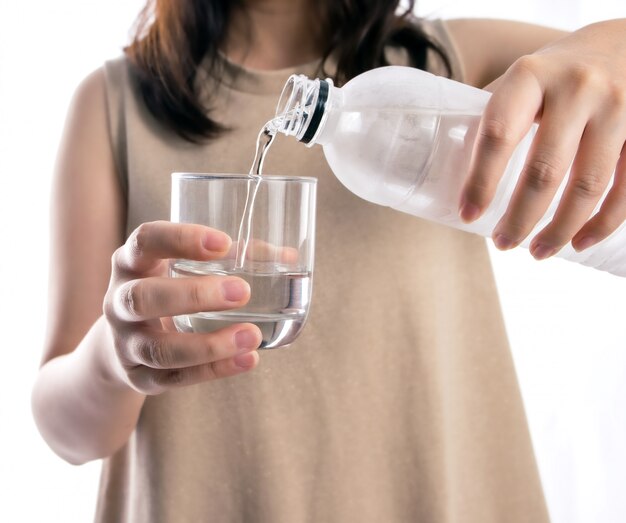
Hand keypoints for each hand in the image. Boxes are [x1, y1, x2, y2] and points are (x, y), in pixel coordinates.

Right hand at [103, 221, 261, 393]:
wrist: (120, 345)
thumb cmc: (166, 291)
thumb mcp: (182, 269)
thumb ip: (231, 259)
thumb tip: (287, 257)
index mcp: (132, 264)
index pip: (145, 241)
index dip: (180, 239)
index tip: (223, 243)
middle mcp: (119, 302)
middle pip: (144, 298)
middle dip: (193, 295)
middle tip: (242, 292)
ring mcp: (126, 343)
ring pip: (159, 349)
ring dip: (208, 345)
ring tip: (252, 336)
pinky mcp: (139, 377)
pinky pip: (174, 378)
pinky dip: (213, 370)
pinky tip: (248, 360)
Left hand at [460, 19, 625, 258]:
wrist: (621, 45)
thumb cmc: (554, 77)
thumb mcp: (519, 82)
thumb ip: (491, 120)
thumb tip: (451, 174)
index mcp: (530, 76)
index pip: (498, 135)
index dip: (480, 182)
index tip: (468, 216)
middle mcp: (576, 88)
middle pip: (544, 170)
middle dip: (520, 218)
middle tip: (503, 244)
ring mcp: (618, 107)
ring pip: (588, 186)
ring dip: (559, 229)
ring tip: (538, 251)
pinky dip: (603, 223)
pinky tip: (580, 242)